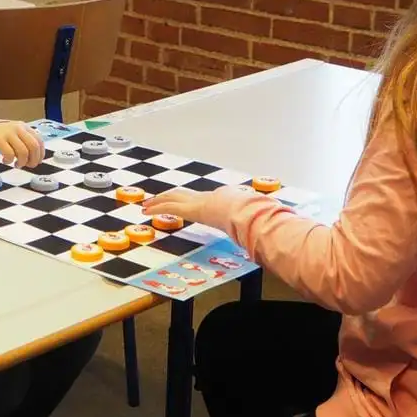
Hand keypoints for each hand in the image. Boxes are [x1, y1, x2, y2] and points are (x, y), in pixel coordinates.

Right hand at [0, 120, 44, 167]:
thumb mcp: (15, 133)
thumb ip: (25, 141)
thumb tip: (35, 157)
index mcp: (24, 127)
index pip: (39, 141)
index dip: (40, 154)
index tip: (37, 161)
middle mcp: (18, 128)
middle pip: (33, 146)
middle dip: (33, 159)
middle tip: (28, 166)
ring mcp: (9, 133)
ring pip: (23, 151)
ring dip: (22, 162)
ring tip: (16, 164)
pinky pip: (9, 154)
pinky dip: (9, 161)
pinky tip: (5, 161)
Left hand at [141, 185, 256, 230]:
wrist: (244, 209)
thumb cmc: (249, 212)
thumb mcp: (252, 214)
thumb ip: (255, 216)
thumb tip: (269, 222)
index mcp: (218, 199)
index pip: (199, 198)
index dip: (189, 199)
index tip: (183, 201)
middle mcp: (205, 197)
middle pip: (182, 194)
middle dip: (169, 196)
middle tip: (157, 198)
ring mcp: (197, 201)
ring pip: (172, 197)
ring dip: (159, 200)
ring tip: (147, 204)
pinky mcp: (190, 209)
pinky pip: (169, 207)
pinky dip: (157, 207)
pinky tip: (147, 209)